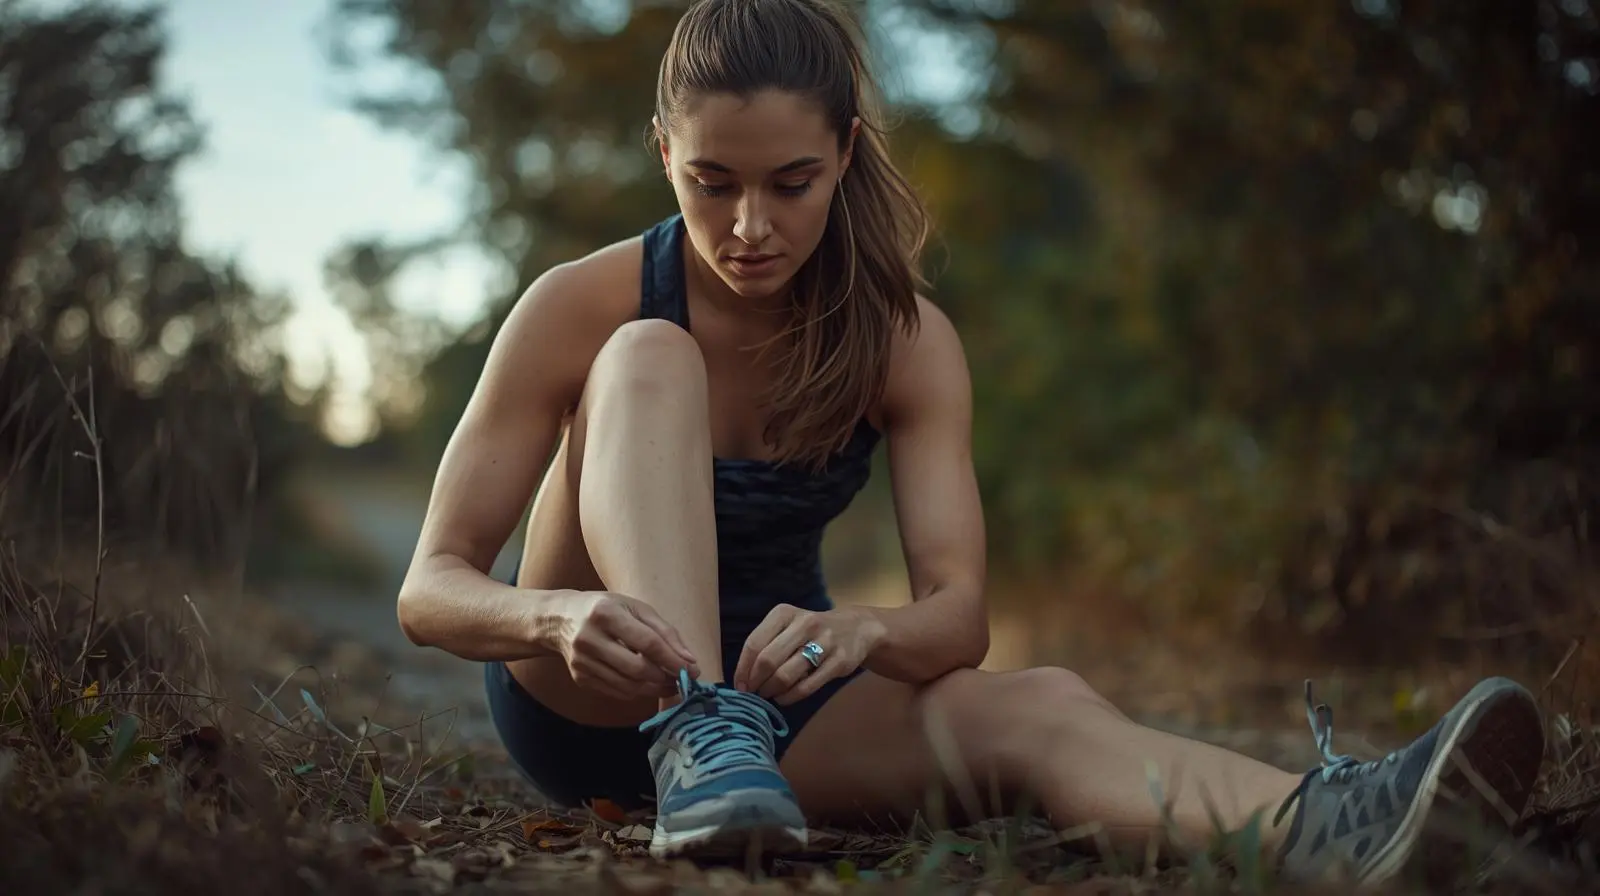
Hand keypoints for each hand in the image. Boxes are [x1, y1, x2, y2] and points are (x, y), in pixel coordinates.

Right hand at [556, 591, 699, 700]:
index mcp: (605, 613)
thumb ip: (664, 631)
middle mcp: (589, 638)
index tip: (692, 670)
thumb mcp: (635, 607)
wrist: (559, 619)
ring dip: (654, 689)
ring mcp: (581, 661)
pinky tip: (648, 685)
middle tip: (681, 679)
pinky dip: (637, 692)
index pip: (647, 643)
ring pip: (627, 686)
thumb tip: (689, 660)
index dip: (673, 660)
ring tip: (669, 684)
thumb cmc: (606, 608)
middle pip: (637, 669)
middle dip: (665, 678)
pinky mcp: (579, 678)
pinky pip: (616, 692)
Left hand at [734, 604, 884, 705]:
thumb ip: (766, 645)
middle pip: (768, 660)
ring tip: (768, 695)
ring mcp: (824, 642)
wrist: (855, 628)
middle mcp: (804, 624)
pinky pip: (806, 686)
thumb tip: (742, 678)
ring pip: (786, 675)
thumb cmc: (810, 631)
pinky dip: (789, 697)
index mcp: (784, 613)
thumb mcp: (788, 626)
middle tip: (753, 693)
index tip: (740, 685)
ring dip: (771, 691)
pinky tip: (783, 698)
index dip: (743, 669)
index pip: (754, 643)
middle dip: (756, 682)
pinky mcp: (839, 661)